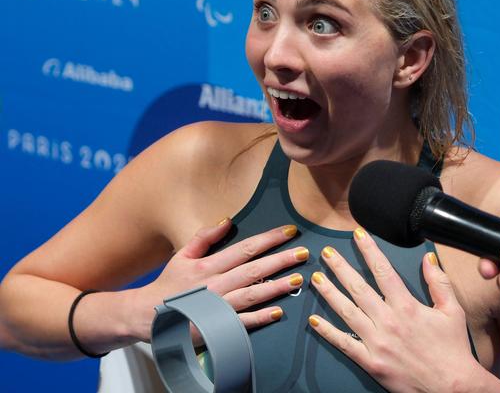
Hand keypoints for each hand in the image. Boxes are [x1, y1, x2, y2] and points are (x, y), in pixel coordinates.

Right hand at [135, 219, 307, 340]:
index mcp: (208, 265)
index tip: (290, 231)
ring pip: (252, 295)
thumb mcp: (182, 256)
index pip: (245, 248)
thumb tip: (228, 220)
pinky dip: (260, 317)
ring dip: (276, 287)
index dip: (269, 239)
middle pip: (254, 269)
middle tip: (304, 252)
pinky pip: (242, 322)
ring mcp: (217, 307)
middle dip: (281, 259)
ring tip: (298, 279)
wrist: (146, 317)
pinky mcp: (216, 327)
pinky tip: (278, 311)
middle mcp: (215, 285)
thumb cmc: (168, 284)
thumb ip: (204, 237)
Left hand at [309, 229, 499, 392]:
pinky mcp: (370, 362)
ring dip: (329, 293)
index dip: (368, 250)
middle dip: (340, 267)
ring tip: (315, 278)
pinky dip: (328, 332)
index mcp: (407, 306)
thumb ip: (438, 282)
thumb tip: (428, 257)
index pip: (382, 270)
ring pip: (347, 312)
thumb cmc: (453, 349)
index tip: (357, 235)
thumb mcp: (453, 311)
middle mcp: (388, 321)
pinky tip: (314, 320)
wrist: (452, 388)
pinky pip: (344, 344)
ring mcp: (377, 342)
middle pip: (358, 288)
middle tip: (326, 252)